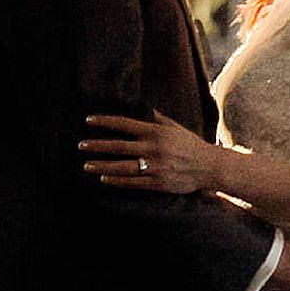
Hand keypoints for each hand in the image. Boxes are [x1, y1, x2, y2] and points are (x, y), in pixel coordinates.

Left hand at [82, 111, 220, 196]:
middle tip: (81, 145)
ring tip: (86, 165)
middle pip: (119, 146)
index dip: (105, 122)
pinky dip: (117, 180)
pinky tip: (104, 178)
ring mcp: (156, 167)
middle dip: (98, 146)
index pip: (125, 125)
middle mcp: (154, 149)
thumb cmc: (189, 144)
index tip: (89, 120)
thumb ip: (156, 119)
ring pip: (123, 167)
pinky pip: (133, 182)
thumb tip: (143, 107)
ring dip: (102, 165)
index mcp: (156, 132)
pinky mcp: (158, 183)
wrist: (209, 166)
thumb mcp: (174, 127)